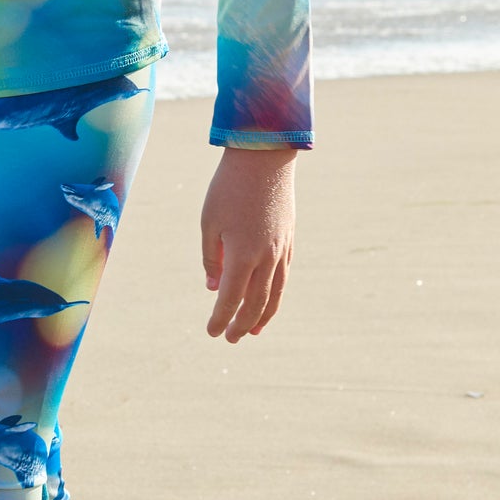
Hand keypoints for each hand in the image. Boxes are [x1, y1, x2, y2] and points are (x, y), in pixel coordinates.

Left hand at [199, 145, 298, 342]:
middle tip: (230, 339)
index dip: (221, 318)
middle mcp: (266, 258)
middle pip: (255, 303)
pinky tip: (268, 301)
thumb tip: (213, 287)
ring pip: (275, 293)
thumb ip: (211, 258)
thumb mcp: (209, 223)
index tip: (212, 333)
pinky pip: (284, 277)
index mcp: (242, 255)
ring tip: (252, 330)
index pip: (230, 298)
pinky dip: (275, 294)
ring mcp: (282, 250)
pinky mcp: (290, 241)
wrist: (264, 160)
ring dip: (263, 315)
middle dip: (241, 323)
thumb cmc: (228, 189)